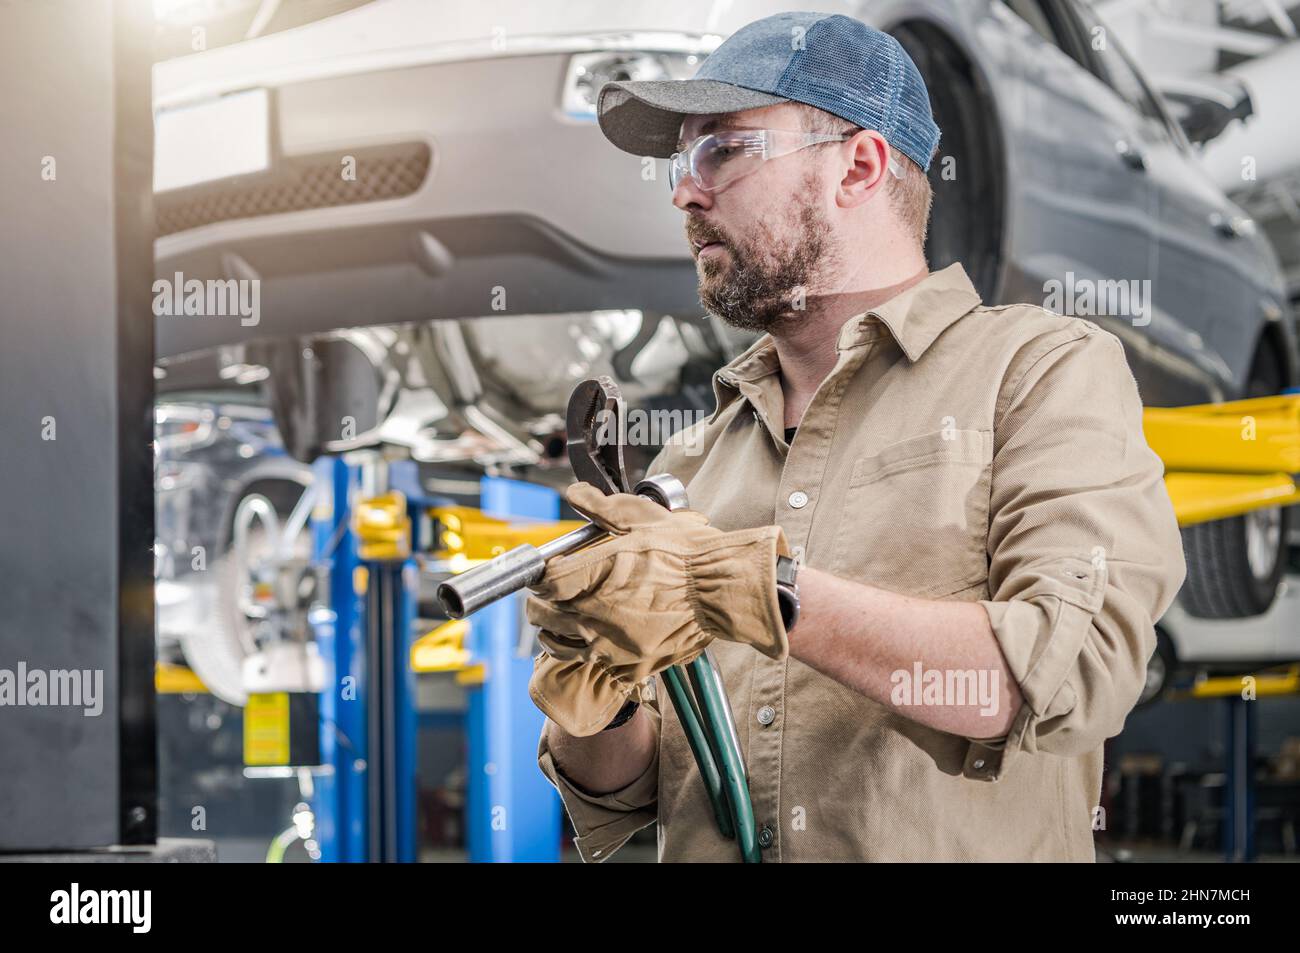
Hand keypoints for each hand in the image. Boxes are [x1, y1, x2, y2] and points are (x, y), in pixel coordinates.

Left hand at [526, 482, 787, 735]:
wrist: (724, 591)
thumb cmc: (688, 553)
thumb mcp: (644, 519)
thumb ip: (602, 507)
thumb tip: (575, 492)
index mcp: (594, 577)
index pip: (543, 582)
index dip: (539, 576)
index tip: (544, 573)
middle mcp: (595, 616)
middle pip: (544, 615)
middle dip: (540, 603)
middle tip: (545, 596)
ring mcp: (611, 647)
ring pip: (559, 646)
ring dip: (552, 632)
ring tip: (557, 622)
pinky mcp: (629, 666)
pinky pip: (592, 664)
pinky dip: (584, 653)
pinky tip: (591, 641)